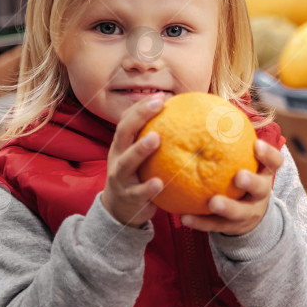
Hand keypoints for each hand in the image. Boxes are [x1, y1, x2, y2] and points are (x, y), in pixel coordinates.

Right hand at [100, 94, 165, 227]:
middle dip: (140, 116)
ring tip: (155, 138)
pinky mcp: (128, 198)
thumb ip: (157, 139)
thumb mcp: (141, 156)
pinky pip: (138, 193)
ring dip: (140, 149)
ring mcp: (121, 177)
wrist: (119, 209)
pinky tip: (161, 183)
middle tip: (158, 105)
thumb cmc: (138, 175)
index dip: (141, 106)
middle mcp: (118, 157)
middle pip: (124, 132)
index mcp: (122, 144)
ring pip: (127, 162)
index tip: (160, 96)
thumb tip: (188, 119)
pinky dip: (148, 188)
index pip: (127, 119)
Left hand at [180, 140, 283, 235]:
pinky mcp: (232, 228)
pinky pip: (215, 226)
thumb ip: (227, 138)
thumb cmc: (237, 174)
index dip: (268, 154)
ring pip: (241, 212)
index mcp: (264, 173)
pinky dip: (201, 223)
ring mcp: (248, 212)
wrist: (247, 215)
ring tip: (212, 201)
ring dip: (227, 207)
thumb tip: (203, 105)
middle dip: (251, 182)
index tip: (256, 144)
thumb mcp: (240, 159)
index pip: (275, 162)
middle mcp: (260, 192)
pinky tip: (184, 217)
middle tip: (239, 176)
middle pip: (261, 187)